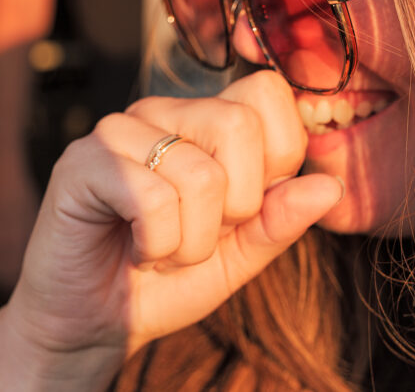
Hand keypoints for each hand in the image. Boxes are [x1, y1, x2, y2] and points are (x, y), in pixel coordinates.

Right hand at [0, 71, 342, 390]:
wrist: (92, 323)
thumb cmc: (164, 282)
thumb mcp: (239, 256)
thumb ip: (281, 219)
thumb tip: (331, 185)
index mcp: (205, 120)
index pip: (268, 92)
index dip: (277, 159)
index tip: (243, 207)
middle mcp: (163, 112)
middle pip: (239, 125)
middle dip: (236, 206)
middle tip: (200, 234)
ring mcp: (120, 130)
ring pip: (200, 174)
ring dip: (191, 242)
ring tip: (162, 250)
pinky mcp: (83, 161)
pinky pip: (152, 198)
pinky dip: (156, 244)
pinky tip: (134, 248)